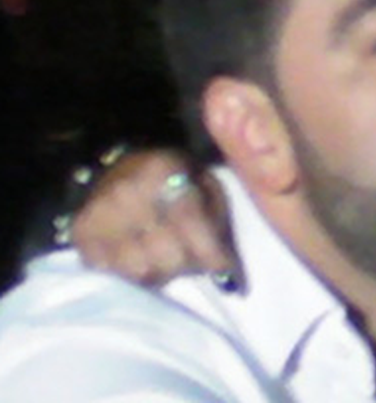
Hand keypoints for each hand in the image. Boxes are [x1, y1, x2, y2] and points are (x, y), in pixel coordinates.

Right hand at [71, 148, 237, 286]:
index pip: (190, 222)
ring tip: (162, 254)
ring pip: (140, 272)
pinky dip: (130, 271)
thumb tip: (226, 276)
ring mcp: (99, 213)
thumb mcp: (205, 185)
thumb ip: (215, 222)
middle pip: (167, 256)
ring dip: (159, 272)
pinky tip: (137, 253)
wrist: (118, 167)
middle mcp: (126, 191)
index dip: (212, 253)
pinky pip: (112, 273)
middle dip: (186, 263)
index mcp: (164, 170)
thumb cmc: (174, 180)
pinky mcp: (80, 233)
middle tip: (190, 257)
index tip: (226, 272)